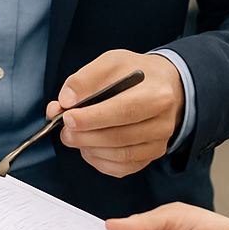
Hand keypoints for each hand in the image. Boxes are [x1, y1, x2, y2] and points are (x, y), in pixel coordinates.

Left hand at [47, 50, 183, 176]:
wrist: (163, 85)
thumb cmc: (136, 74)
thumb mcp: (113, 62)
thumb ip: (86, 78)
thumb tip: (66, 100)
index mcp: (157, 94)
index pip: (123, 111)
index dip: (92, 118)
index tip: (68, 117)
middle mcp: (163, 123)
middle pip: (119, 137)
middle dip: (85, 136)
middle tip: (64, 130)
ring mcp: (159, 143)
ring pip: (120, 155)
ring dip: (89, 148)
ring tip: (72, 136)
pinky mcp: (151, 155)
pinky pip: (122, 167)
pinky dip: (99, 160)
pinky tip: (88, 148)